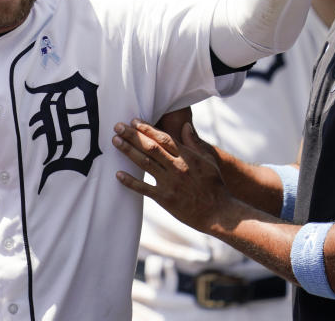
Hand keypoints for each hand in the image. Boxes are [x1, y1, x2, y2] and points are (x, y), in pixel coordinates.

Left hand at [112, 120, 228, 232]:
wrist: (219, 213)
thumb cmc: (215, 185)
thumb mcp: (208, 161)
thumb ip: (195, 143)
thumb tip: (185, 126)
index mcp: (187, 156)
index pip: (163, 138)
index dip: (147, 128)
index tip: (134, 121)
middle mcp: (177, 167)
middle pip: (150, 147)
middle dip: (133, 135)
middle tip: (118, 127)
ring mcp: (170, 183)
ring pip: (145, 163)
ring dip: (129, 151)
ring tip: (116, 141)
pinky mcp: (165, 199)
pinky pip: (144, 188)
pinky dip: (130, 181)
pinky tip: (118, 174)